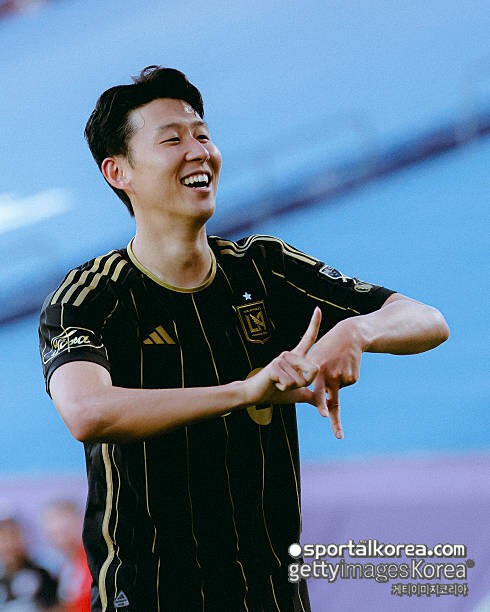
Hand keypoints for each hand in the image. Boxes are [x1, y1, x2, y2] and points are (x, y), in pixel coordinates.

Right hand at [243, 307, 322, 407]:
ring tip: (279, 384)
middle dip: (304, 384)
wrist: (255, 396)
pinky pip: (290, 382)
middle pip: (314, 370)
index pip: (308, 339)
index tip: (318, 308)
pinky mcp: (275, 366)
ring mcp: (282, 358)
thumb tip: (324, 402)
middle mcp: (289, 354)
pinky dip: (284, 388)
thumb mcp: (298, 394)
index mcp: (296, 357)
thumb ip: (312, 396)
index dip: (314, 324)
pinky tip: (274, 384)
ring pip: (301, 379)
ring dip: (292, 387)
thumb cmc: (275, 392)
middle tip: (288, 384)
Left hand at [309, 318, 363, 438]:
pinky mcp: (352, 378)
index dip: (321, 404)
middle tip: (338, 436)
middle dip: (334, 420)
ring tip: (335, 364)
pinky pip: (345, 385)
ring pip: (336, 390)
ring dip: (335, 382)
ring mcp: (343, 377)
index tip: (323, 415)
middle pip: (332, 401)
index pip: (318, 391)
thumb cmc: (326, 347)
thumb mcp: (313, 357)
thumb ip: (308, 376)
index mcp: (318, 371)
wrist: (349, 336)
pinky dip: (343, 378)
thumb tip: (309, 396)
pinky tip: (344, 366)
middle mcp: (331, 375)